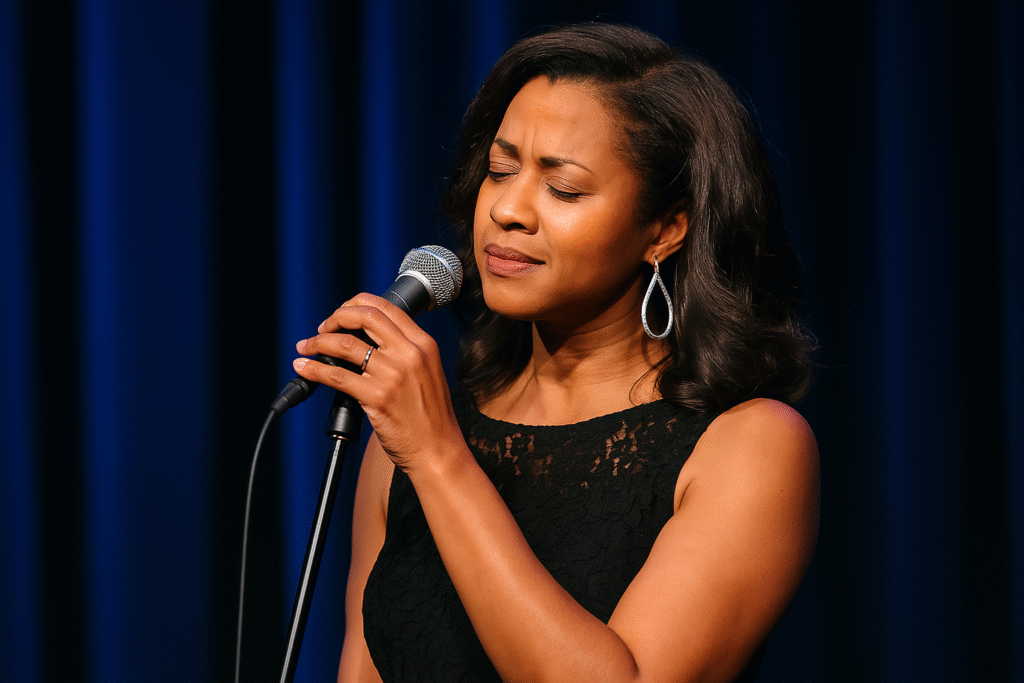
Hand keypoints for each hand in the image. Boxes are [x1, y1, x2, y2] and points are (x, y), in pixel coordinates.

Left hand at [291, 293, 461, 470]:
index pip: (385, 307)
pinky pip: (337, 376)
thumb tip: (365, 342)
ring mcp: (394, 375)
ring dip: (318, 342)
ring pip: (346, 344)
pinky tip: (303, 368)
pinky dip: (314, 369)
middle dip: (336, 317)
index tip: (341, 314)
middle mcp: (410, 354)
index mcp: (424, 344)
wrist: (438, 451)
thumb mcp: (427, 373)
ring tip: (306, 348)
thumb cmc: (431, 418)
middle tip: (323, 328)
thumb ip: (404, 353)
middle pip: (365, 316)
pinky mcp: (378, 398)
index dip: (356, 304)